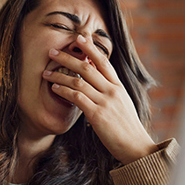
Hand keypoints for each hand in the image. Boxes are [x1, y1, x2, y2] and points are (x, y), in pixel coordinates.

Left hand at [44, 34, 157, 163]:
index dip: (91, 47)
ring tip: (47, 72)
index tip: (79, 37)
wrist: (137, 147)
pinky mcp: (97, 115)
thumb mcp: (123, 105)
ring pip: (79, 81)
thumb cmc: (128, 129)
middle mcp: (112, 91)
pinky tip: (54, 88)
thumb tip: (99, 85)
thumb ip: (111, 93)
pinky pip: (77, 97)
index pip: (104, 61)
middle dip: (68, 57)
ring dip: (60, 75)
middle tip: (53, 51)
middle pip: (88, 67)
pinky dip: (64, 90)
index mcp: (119, 87)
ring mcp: (105, 102)